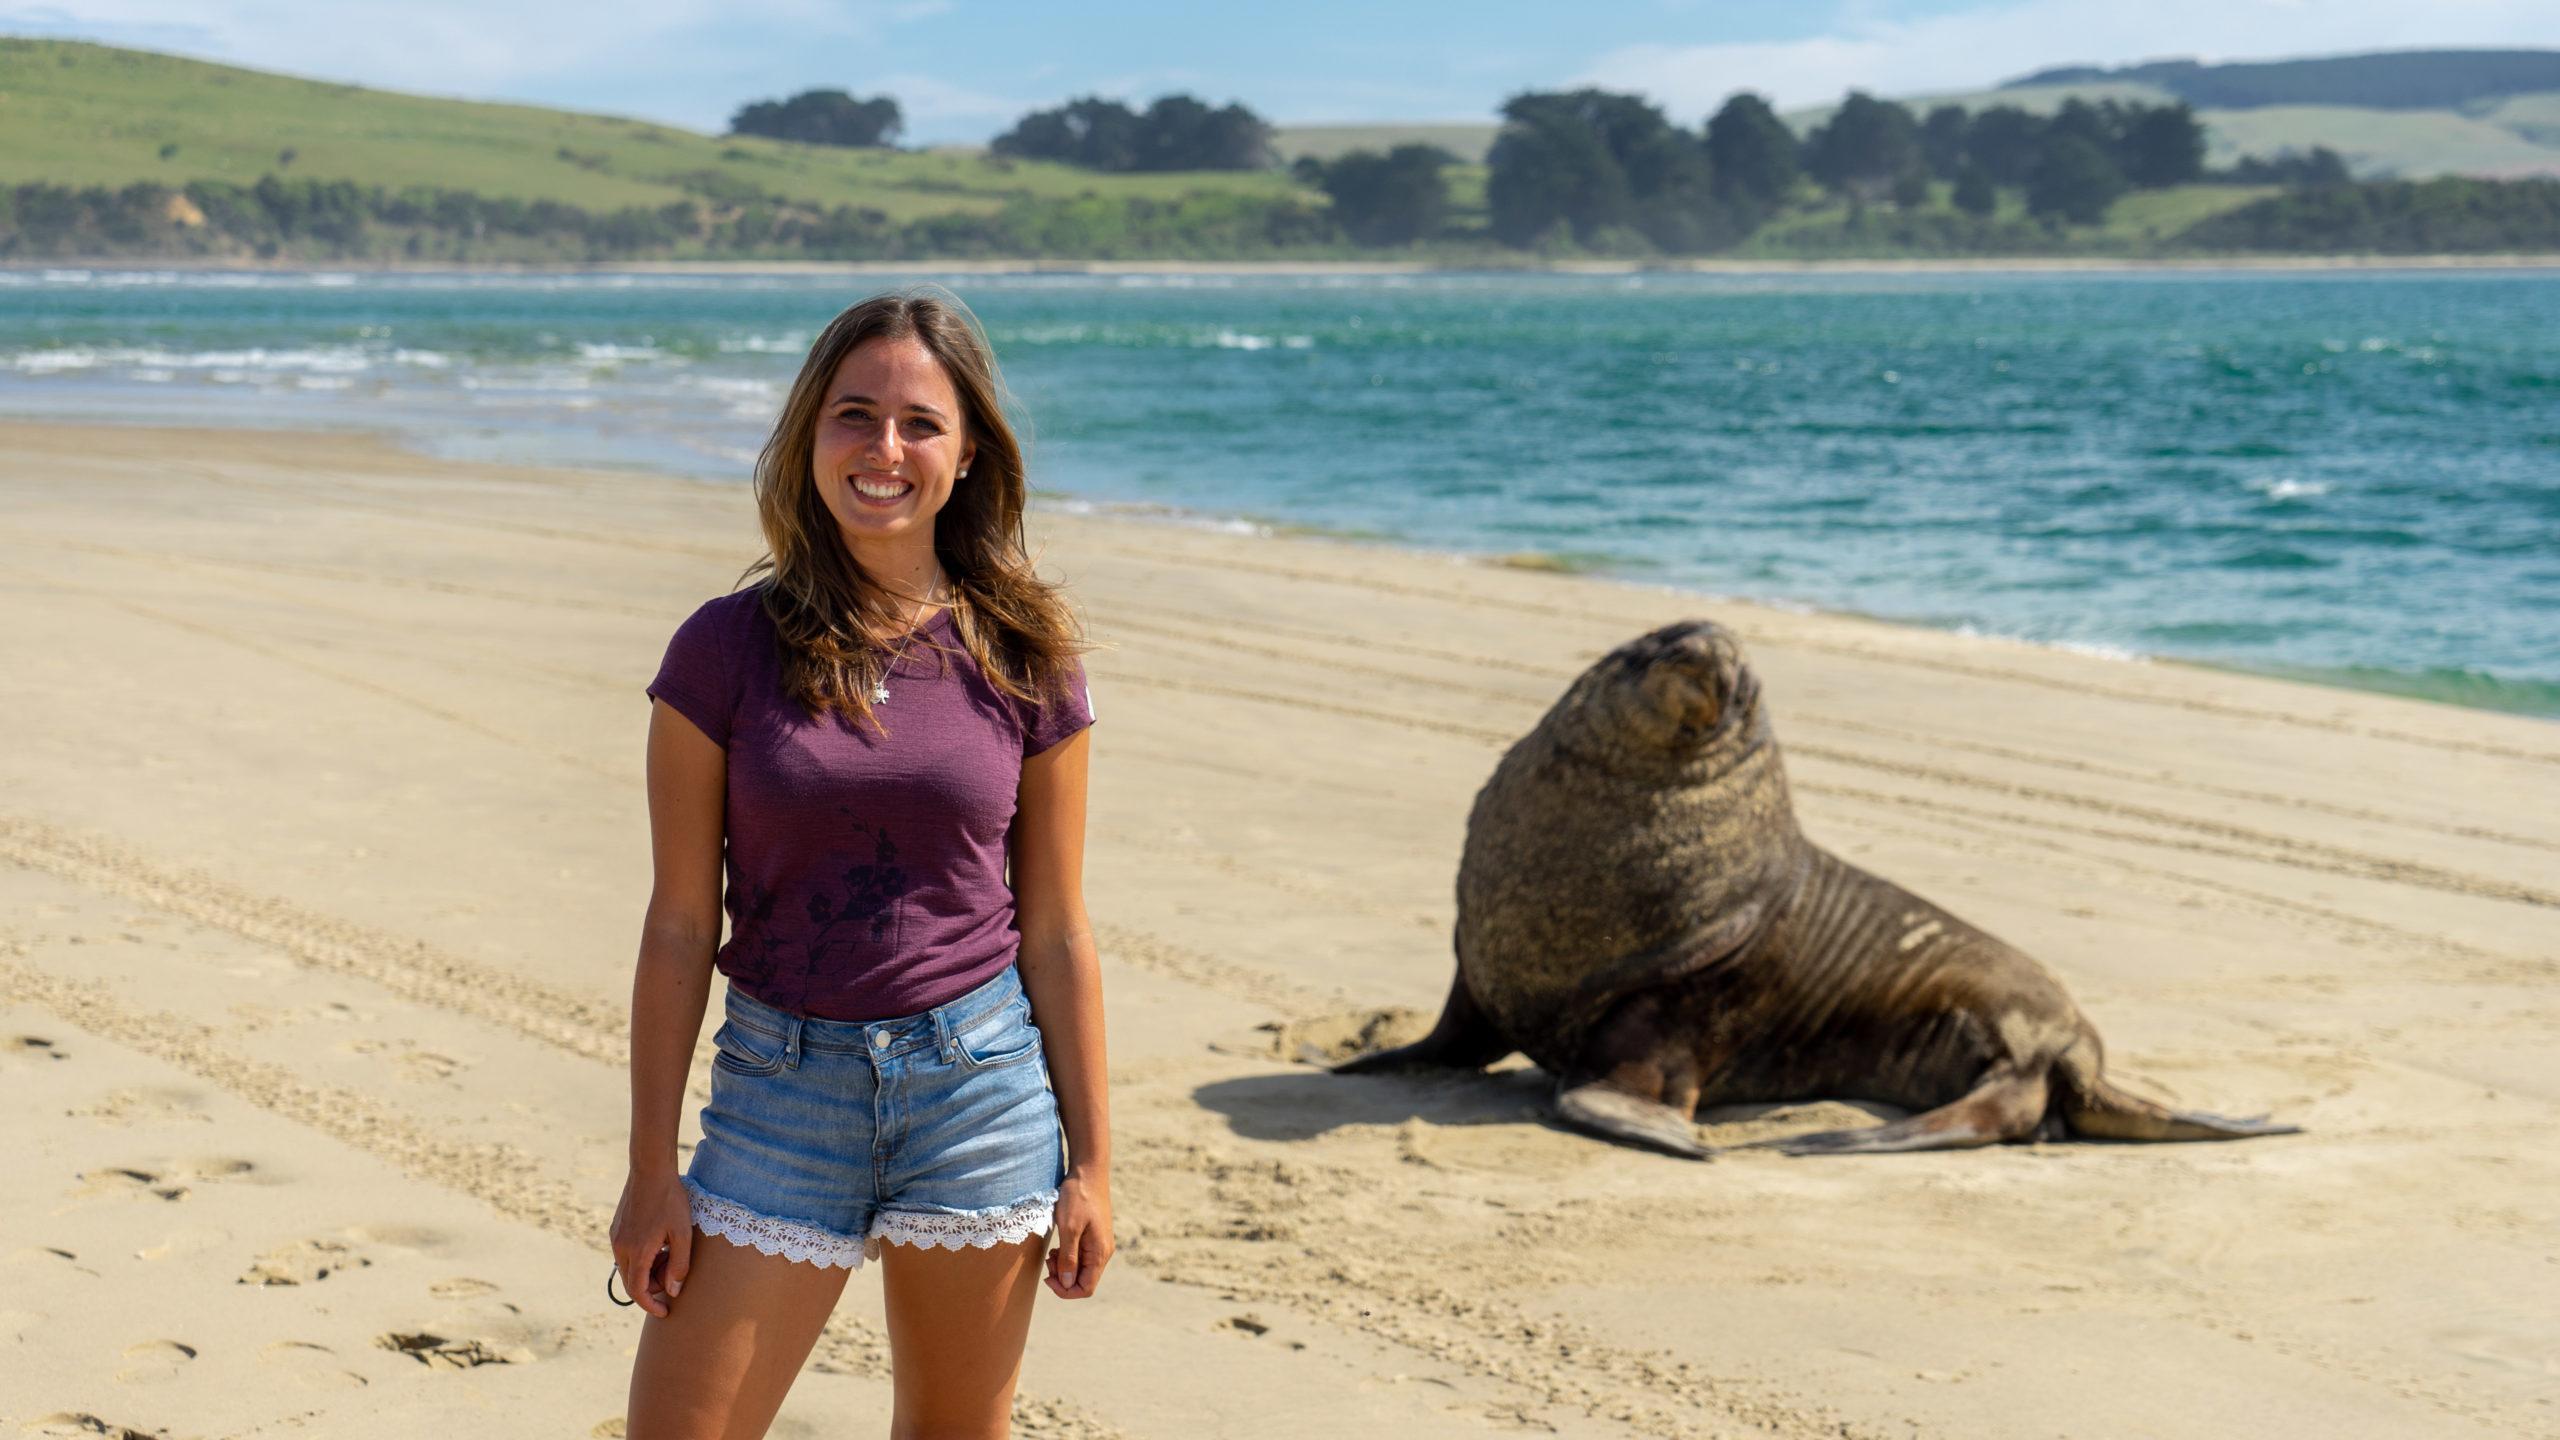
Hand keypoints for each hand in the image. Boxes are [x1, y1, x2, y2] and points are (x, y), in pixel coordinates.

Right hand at [609, 1169, 694, 1317]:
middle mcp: (621, 1248)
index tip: (665, 1312)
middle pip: (632, 1283)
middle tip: (672, 1279)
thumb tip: (673, 1291)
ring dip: (647, 1271)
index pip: (638, 1292)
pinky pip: (627, 1254)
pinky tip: (659, 1243)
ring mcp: (616, 1238)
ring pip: (629, 1268)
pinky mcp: (616, 1230)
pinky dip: (641, 1258)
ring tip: (669, 1254)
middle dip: (652, 1288)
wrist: (651, 1169)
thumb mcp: (683, 1233)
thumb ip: (679, 1264)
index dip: (651, 1306)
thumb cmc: (671, 1200)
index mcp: (638, 1251)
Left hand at [1044, 1172, 1112, 1298]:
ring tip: (1051, 1254)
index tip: (1047, 1277)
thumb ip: (1068, 1258)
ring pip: (1081, 1270)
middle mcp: (1103, 1252)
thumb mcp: (1069, 1227)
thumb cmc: (1078, 1197)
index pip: (1086, 1288)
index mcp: (1100, 1252)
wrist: (1088, 1171)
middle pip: (1083, 1280)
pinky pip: (1080, 1257)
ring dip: (1064, 1268)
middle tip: (1048, 1262)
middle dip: (1063, 1278)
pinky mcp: (1093, 1236)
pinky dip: (1067, 1257)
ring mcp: (1099, 1244)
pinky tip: (1057, 1247)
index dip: (1065, 1290)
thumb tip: (1068, 1284)